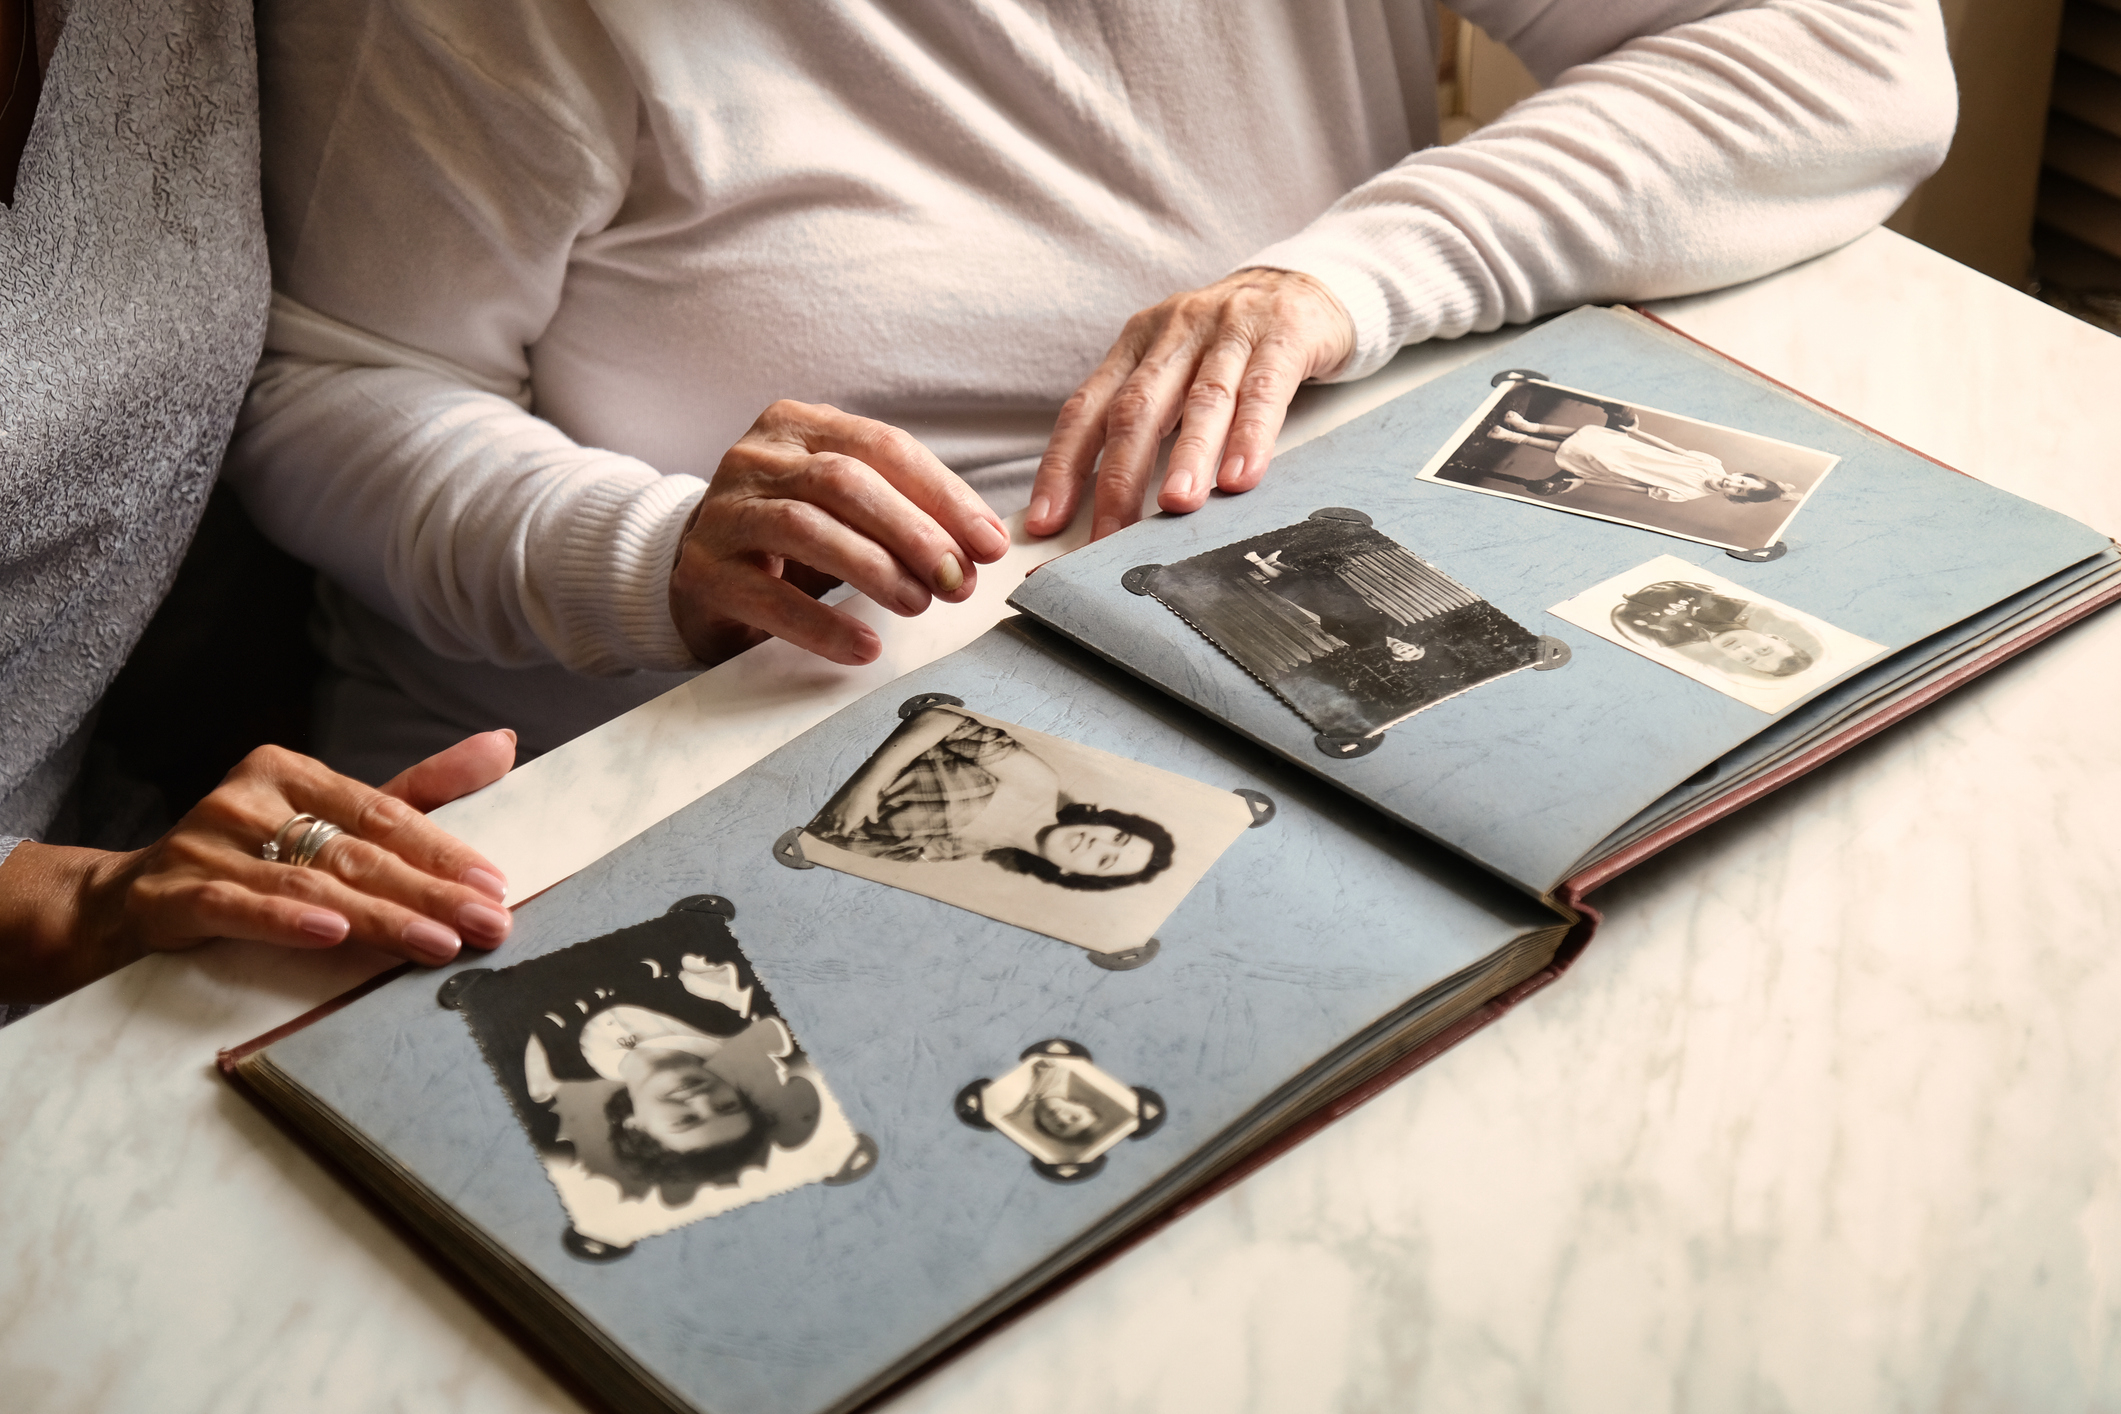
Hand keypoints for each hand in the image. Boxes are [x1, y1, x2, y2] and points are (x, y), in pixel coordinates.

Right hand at [0, 730, 518, 1001]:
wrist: (126, 903)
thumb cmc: (250, 860)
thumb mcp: (332, 821)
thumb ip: (417, 791)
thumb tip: (504, 744)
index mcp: (292, 773)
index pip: (383, 812)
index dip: (442, 851)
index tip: (495, 885)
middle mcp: (249, 798)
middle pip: (356, 852)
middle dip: (429, 893)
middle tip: (488, 924)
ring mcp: (206, 843)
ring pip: (309, 884)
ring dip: (380, 916)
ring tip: (437, 942)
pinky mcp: (171, 892)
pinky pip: (237, 906)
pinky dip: (285, 920)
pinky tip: (331, 934)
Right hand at [670, 401, 1010, 667]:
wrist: (703, 575)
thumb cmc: (790, 539)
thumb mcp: (844, 507)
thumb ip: (901, 511)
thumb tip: (978, 547)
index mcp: (799, 426)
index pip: (884, 446)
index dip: (944, 495)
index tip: (989, 543)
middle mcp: (756, 456)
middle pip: (846, 482)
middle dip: (913, 532)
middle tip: (956, 579)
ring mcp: (725, 511)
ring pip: (807, 527)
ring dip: (874, 568)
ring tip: (916, 604)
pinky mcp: (705, 570)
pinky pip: (769, 595)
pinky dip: (823, 624)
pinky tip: (862, 644)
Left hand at [1025, 269, 1354, 541]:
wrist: (1303, 282)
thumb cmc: (1230, 345)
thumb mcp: (1176, 370)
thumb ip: (1146, 424)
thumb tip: (1110, 511)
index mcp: (1136, 345)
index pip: (1086, 410)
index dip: (1062, 467)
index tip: (1046, 522)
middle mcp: (1174, 334)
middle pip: (1136, 410)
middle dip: (1118, 480)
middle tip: (1108, 538)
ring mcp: (1228, 330)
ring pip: (1201, 400)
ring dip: (1187, 457)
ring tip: (1177, 506)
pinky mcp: (1282, 334)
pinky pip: (1263, 389)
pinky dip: (1250, 436)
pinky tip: (1240, 476)